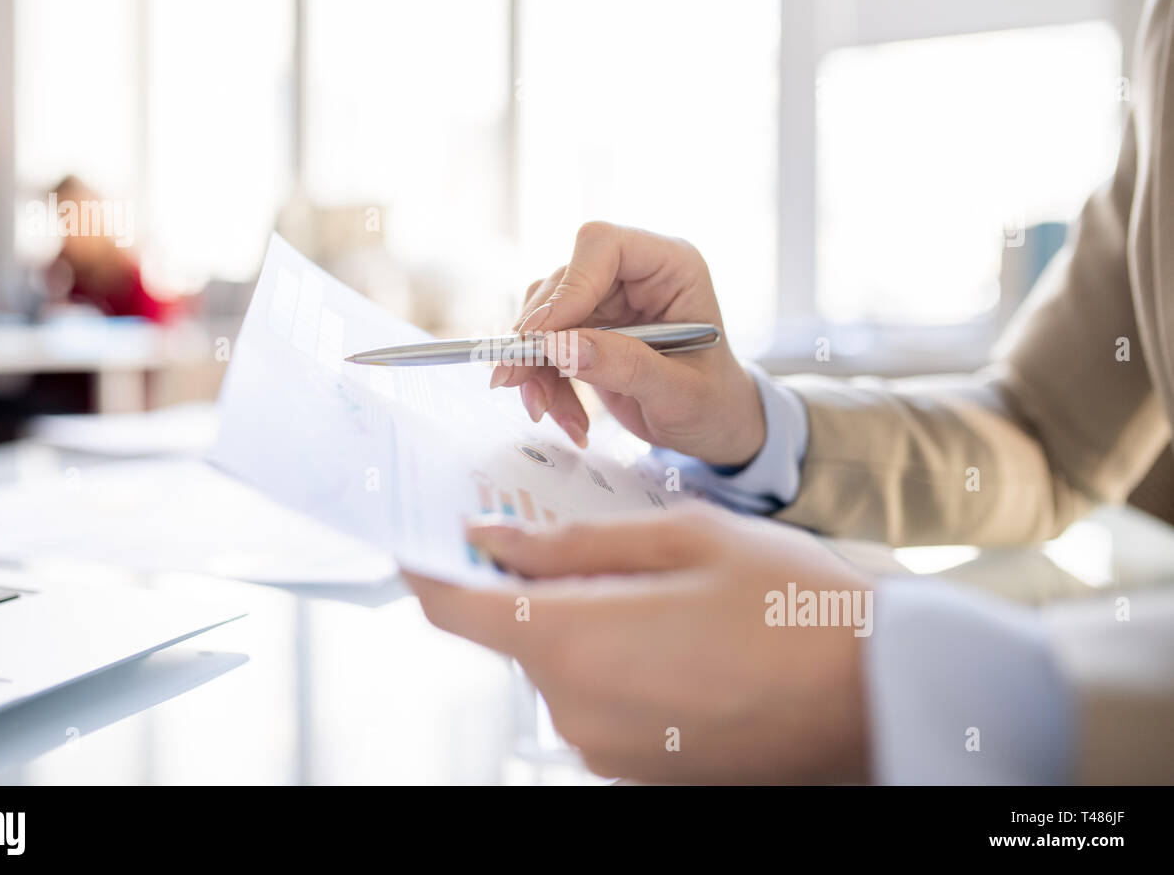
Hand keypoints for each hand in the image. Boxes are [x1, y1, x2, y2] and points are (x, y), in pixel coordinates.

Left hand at [404, 505, 871, 782]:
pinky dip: (612, 657)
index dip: (430, 567)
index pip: (458, 609)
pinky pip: (597, 698)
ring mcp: (607, 751)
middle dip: (531, 581)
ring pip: (559, 663)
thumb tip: (493, 541)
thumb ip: (576, 542)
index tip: (424, 535)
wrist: (879, 698)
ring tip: (658, 585)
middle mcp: (575, 711)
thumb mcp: (685, 539)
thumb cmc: (790, 606)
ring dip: (582, 619)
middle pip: (515, 632)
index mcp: (576, 644)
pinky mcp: (638, 771)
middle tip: (582, 533)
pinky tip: (676, 632)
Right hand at [494, 221, 764, 466]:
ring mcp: (607, 300)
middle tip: (516, 381)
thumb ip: (626, 366)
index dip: (569, 287)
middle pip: (562, 283)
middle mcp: (634, 274)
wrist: (713, 427)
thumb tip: (560, 347)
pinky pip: (546, 346)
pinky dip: (545, 384)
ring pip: (544, 317)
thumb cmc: (714, 404)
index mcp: (671, 267)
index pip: (603, 246)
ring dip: (537, 368)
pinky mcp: (587, 330)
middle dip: (537, 338)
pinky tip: (567, 418)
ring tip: (548, 412)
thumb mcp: (680, 393)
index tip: (543, 337)